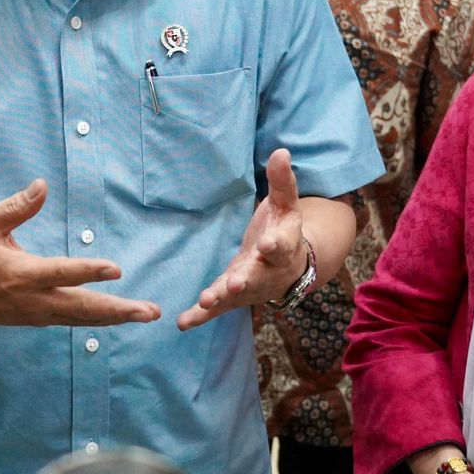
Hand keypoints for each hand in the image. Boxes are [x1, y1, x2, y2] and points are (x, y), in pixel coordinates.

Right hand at [0, 179, 161, 326]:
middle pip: (82, 307)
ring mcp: (38, 314)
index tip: (115, 269)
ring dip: (116, 317)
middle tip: (149, 311)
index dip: (88, 270)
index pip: (61, 272)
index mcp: (22, 274)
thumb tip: (42, 185)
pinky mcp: (39, 319)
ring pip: (82, 319)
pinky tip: (118, 316)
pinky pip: (74, 321)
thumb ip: (15, 207)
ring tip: (146, 314)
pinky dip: (98, 320)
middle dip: (118, 309)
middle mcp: (34, 299)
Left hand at [177, 148, 305, 330]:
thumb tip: (282, 151)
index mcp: (283, 245)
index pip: (281, 245)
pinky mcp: (233, 296)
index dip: (275, 245)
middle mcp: (268, 270)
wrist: (290, 265)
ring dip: (221, 297)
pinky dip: (200, 316)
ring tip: (206, 300)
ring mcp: (249, 286)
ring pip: (236, 294)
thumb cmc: (284, 228)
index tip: (268, 244)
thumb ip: (282, 180)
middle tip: (236, 282)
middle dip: (247, 279)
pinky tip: (182, 323)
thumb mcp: (286, 203)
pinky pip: (217, 309)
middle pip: (258, 275)